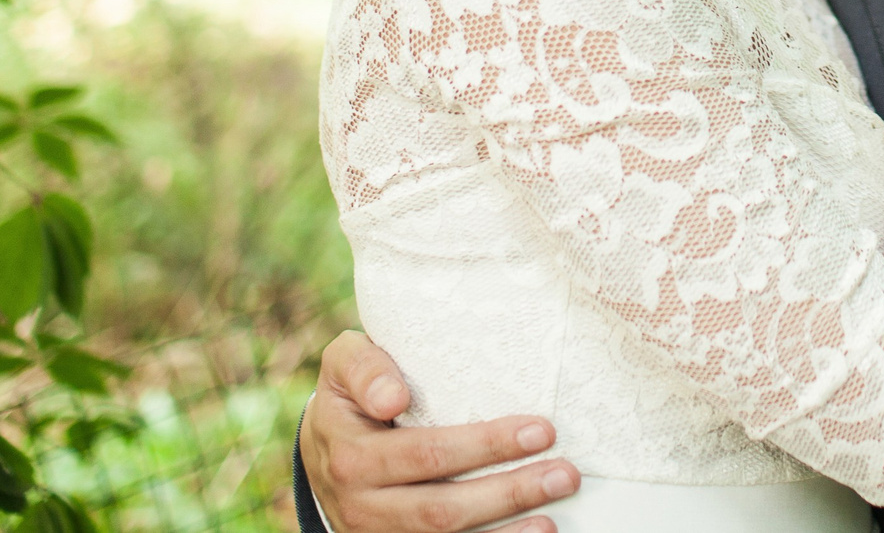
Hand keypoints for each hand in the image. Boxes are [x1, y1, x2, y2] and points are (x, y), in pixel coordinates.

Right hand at [299, 330, 579, 531]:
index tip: (541, 430)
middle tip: (565, 473)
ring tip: (553, 519)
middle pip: (442, 509)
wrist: (319, 452)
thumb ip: (364, 368)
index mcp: (352, 455)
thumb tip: (393, 396)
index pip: (427, 454)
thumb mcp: (342, 365)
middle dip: (510, 493)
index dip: (484, 446)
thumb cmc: (350, 397)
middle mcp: (362, 505)